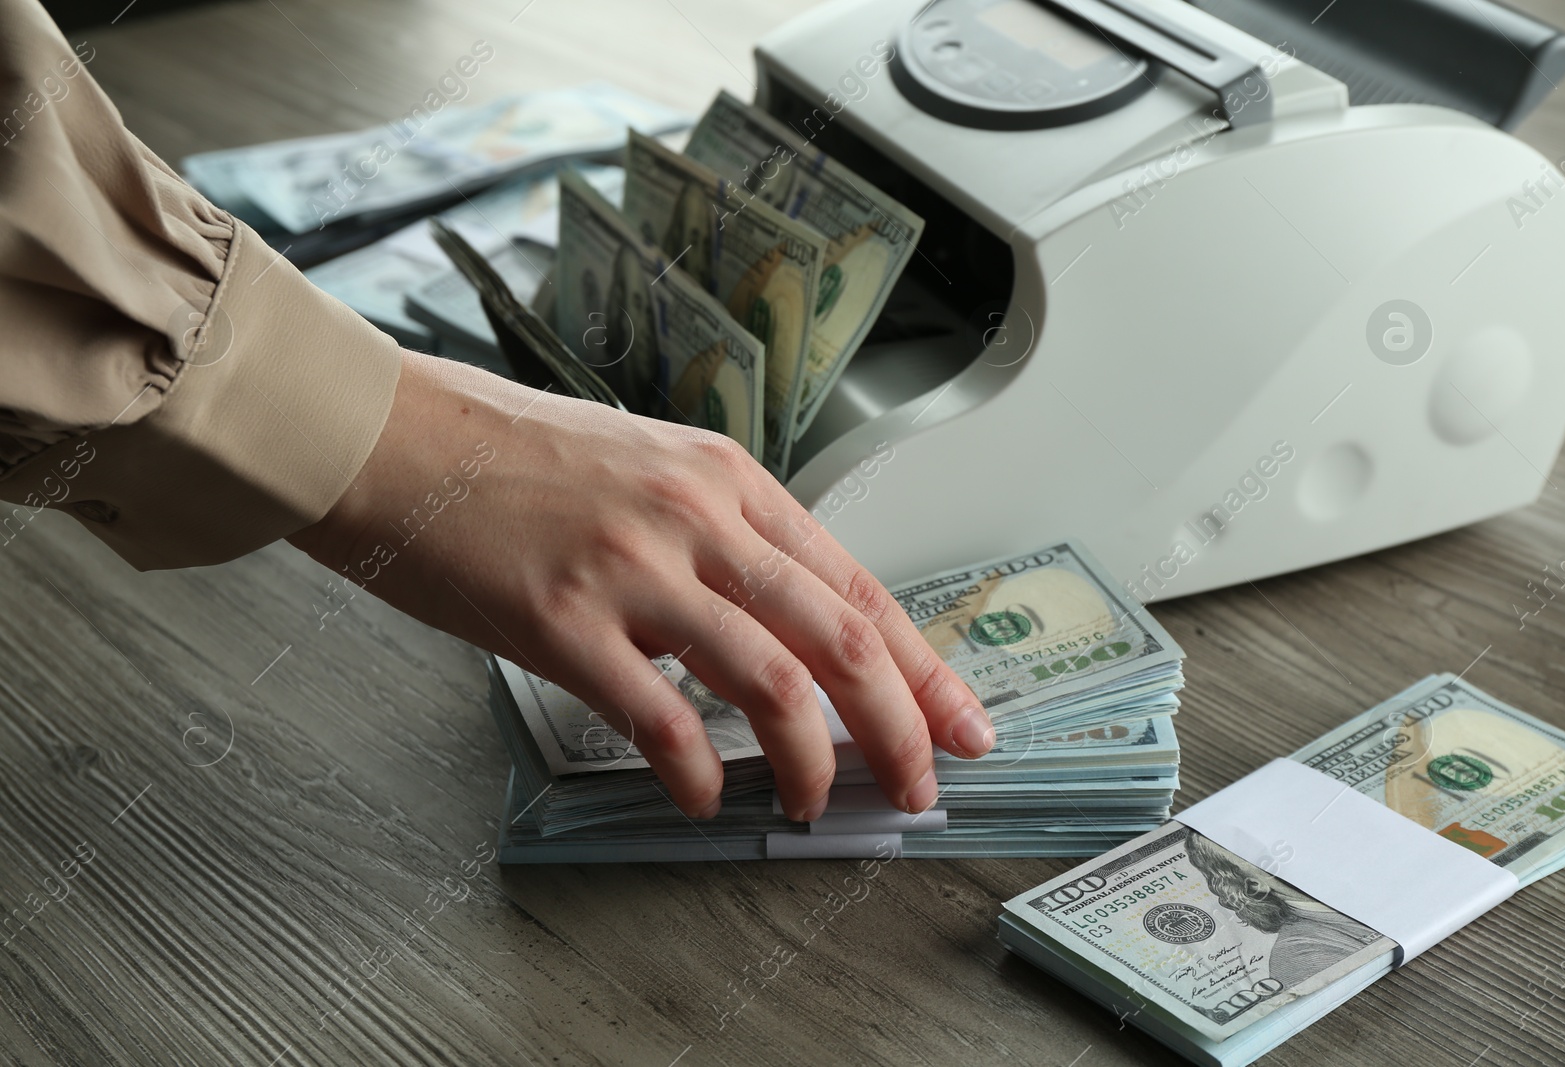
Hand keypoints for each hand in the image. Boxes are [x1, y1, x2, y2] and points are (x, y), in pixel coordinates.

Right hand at [288, 352, 994, 819]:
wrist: (393, 436)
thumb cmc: (511, 453)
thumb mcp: (648, 469)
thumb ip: (721, 539)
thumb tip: (779, 623)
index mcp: (728, 481)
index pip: (860, 586)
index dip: (925, 667)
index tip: (961, 724)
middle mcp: (698, 518)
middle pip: (842, 640)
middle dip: (901, 730)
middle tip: (918, 788)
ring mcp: (634, 567)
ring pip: (773, 685)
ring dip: (814, 764)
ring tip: (816, 805)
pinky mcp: (564, 621)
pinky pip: (661, 721)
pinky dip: (698, 775)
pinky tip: (704, 798)